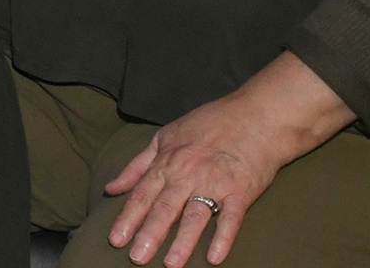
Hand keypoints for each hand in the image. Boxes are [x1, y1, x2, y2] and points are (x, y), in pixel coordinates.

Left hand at [103, 53, 354, 264]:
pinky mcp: (242, 191)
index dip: (128, 218)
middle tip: (137, 258)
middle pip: (165, 208)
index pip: (143, 194)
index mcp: (167, 162)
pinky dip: (223, 237)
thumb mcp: (165, 137)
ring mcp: (215, 183)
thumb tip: (112, 188)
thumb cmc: (209, 125)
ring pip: (195, 216)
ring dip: (183, 241)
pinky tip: (215, 257)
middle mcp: (188, 174)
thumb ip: (137, 165)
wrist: (257, 117)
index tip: (115, 240)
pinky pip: (231, 218)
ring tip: (171, 264)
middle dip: (149, 234)